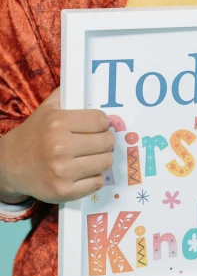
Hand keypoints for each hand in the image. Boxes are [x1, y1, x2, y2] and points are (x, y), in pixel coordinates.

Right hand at [0, 86, 113, 203]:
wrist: (9, 165)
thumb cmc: (34, 134)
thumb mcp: (47, 108)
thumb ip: (68, 94)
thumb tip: (91, 84)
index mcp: (58, 123)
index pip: (101, 120)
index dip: (102, 123)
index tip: (97, 126)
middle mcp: (59, 147)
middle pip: (106, 142)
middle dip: (104, 141)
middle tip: (96, 142)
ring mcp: (61, 171)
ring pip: (105, 162)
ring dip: (101, 159)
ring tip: (91, 156)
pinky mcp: (62, 191)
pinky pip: (96, 183)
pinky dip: (94, 178)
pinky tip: (84, 172)